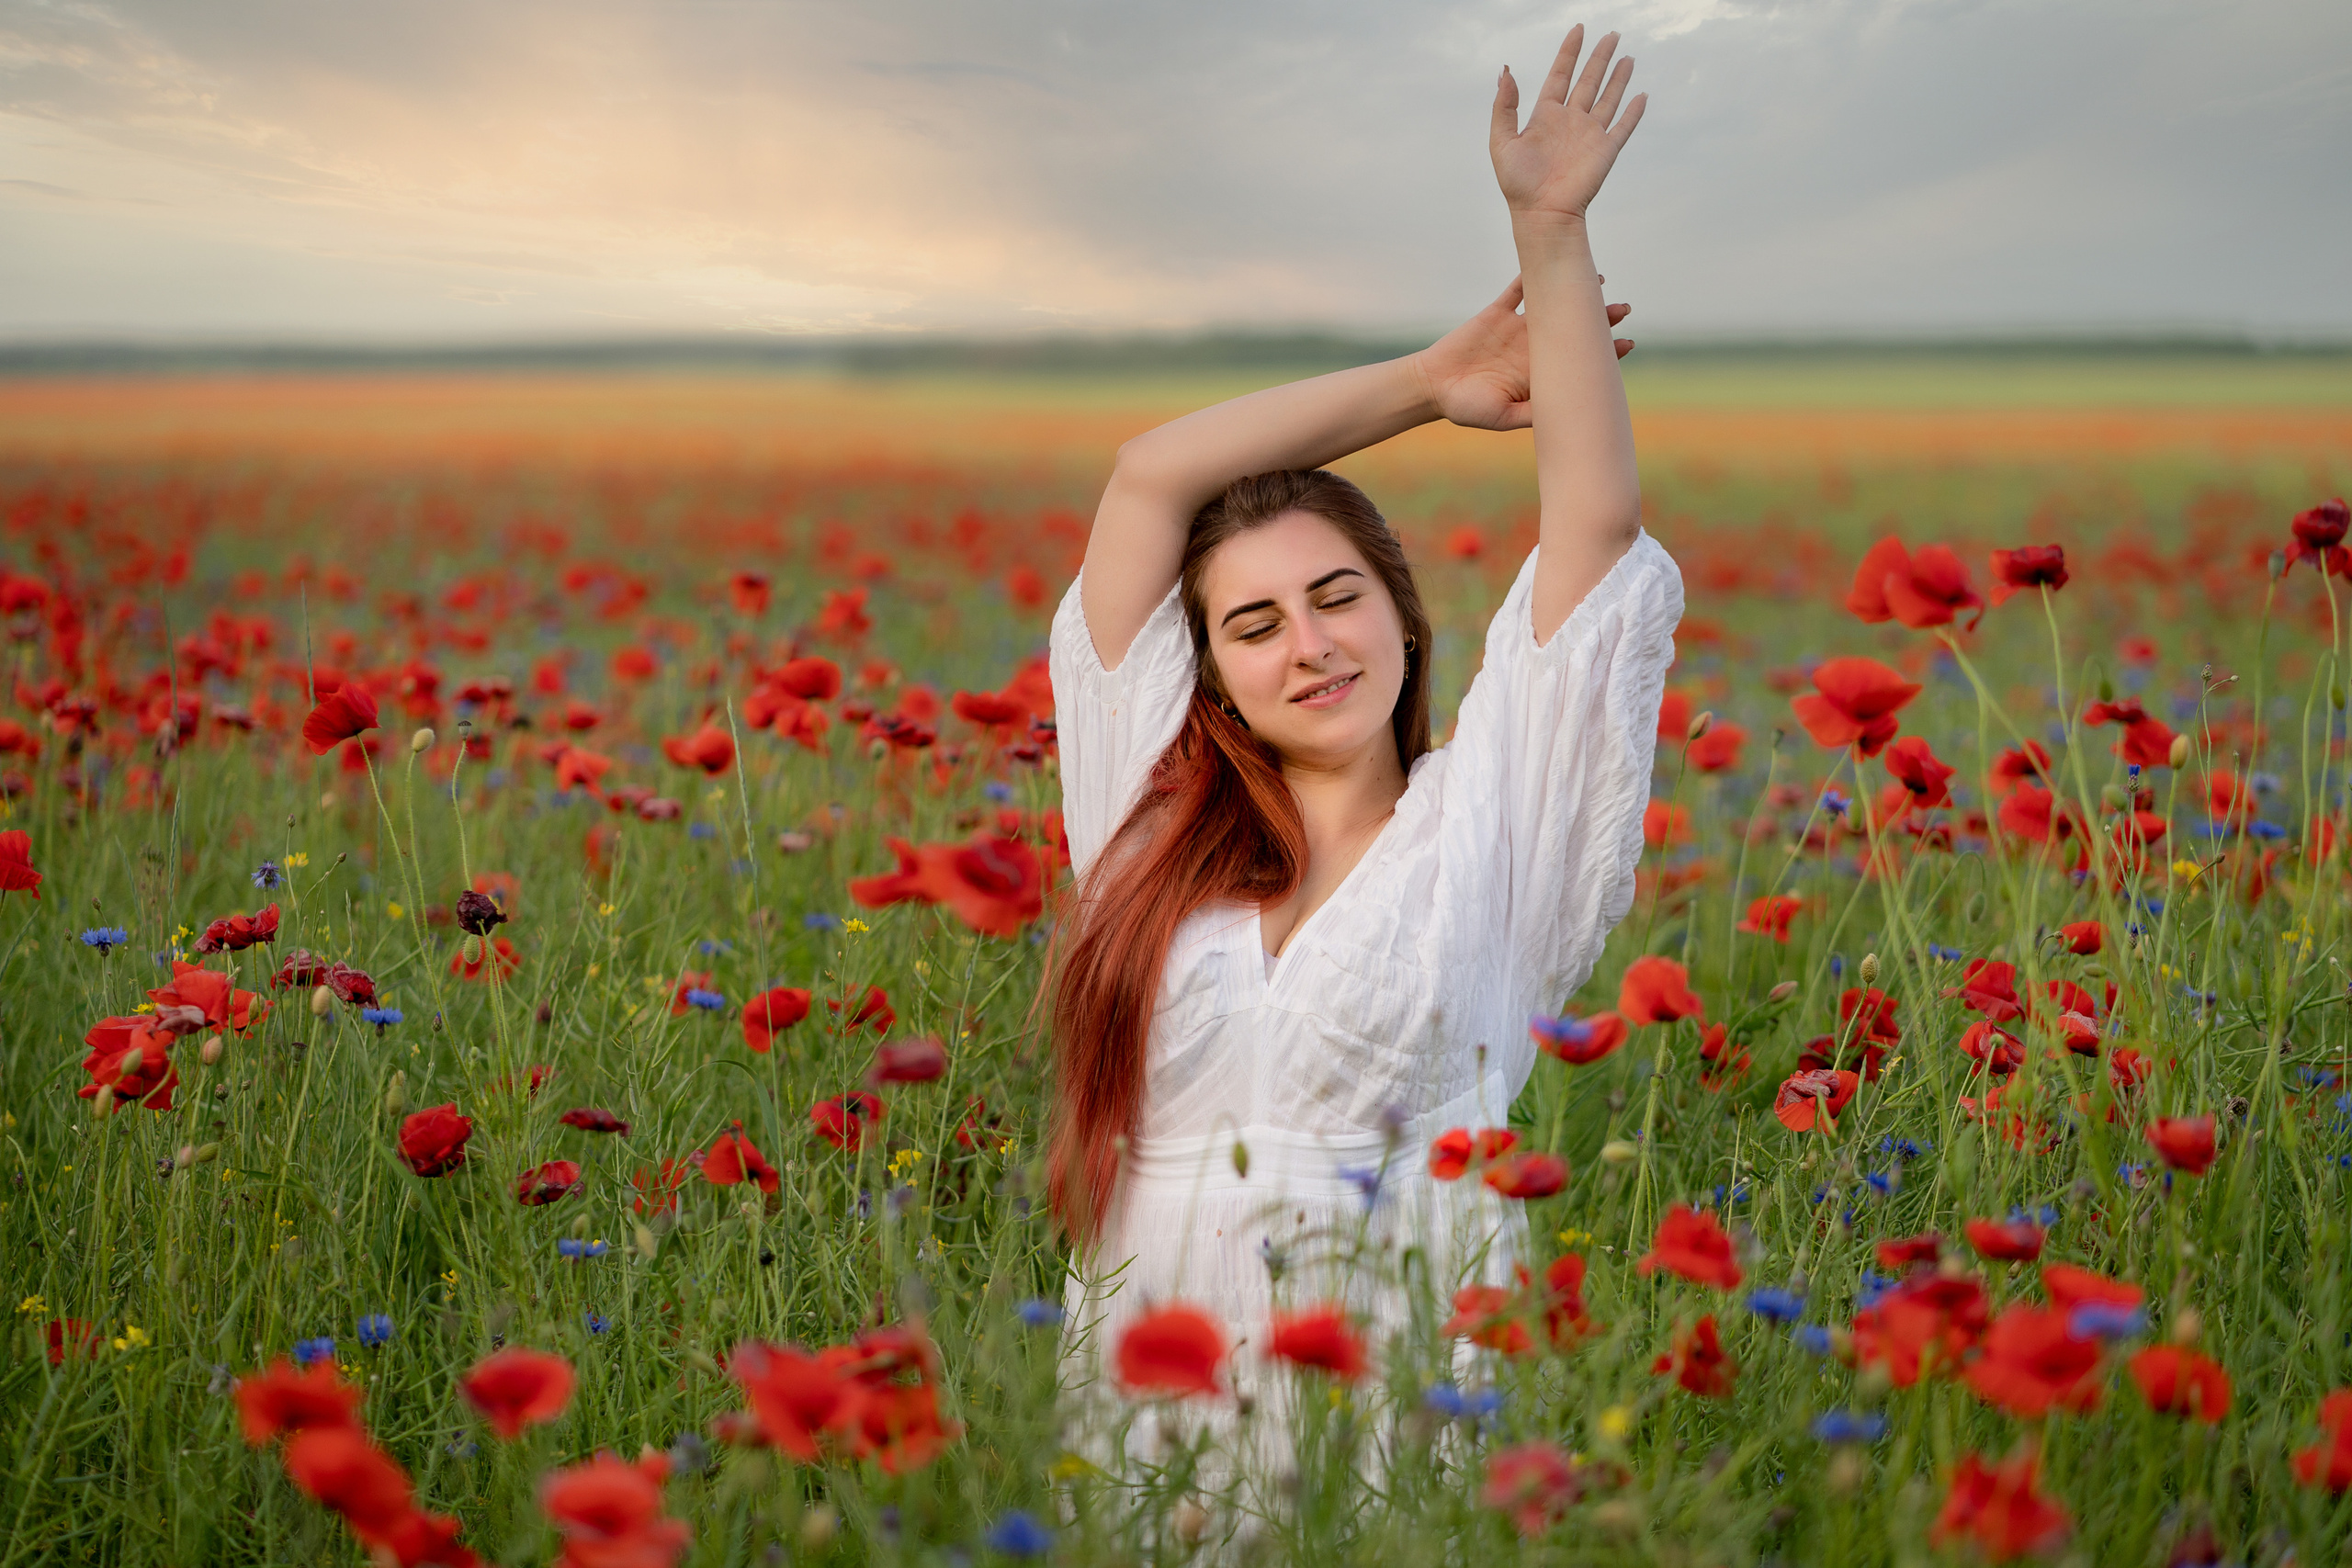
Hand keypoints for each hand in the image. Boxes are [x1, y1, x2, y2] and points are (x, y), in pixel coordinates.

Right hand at [1416, 275, 1633, 430]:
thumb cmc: (1466, 408)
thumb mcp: (1502, 417)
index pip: (1578, 360)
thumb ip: (1531, 414)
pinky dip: (1533, 277)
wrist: (1432, 388)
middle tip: (1623, 309)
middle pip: (1574, 329)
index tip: (1627, 345)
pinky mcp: (1497, 313)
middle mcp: (1533, 349)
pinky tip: (1553, 261)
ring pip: (1554, 306)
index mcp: (1539, 374)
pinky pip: (1518, 290)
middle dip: (1600, 319)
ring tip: (1600, 280)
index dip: (1604, 352)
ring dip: (1575, 293)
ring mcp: (1516, 329)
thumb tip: (1564, 414)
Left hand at [1490, 24, 1645, 225]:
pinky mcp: (1605, 150)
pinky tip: (1642, 95)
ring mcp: (1589, 135)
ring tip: (1627, 56)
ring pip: (1608, 98)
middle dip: (1600, 57)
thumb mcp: (1501, 141)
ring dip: (1619, 78)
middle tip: (1612, 35)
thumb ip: (1504, 106)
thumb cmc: (1518, 184)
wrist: (1542, 214)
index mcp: (1545, 115)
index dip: (1569, 52)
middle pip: (1588, 80)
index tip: (1579, 30)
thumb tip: (1506, 71)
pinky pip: (1623, 127)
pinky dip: (1633, 112)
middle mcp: (1570, 121)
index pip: (1560, 75)